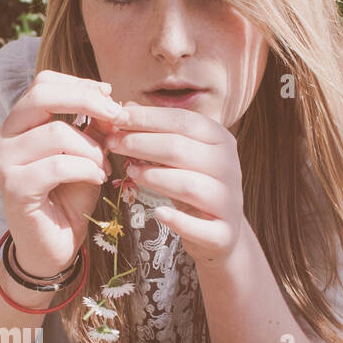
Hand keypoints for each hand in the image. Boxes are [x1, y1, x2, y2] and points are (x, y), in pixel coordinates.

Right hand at [0, 69, 123, 277]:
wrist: (52, 247)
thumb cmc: (67, 199)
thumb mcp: (86, 155)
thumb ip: (94, 128)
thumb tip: (111, 101)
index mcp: (18, 124)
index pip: (43, 83)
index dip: (79, 84)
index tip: (109, 97)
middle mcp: (4, 138)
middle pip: (42, 95)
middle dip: (87, 101)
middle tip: (115, 117)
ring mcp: (4, 162)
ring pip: (56, 132)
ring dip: (91, 148)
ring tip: (103, 165)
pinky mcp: (14, 187)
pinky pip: (59, 165)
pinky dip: (86, 169)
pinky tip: (98, 179)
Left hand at [107, 102, 245, 265]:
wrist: (221, 232)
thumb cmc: (194, 185)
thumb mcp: (179, 157)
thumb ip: (157, 133)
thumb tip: (126, 108)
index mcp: (221, 140)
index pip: (182, 121)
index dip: (147, 118)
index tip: (116, 119)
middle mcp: (229, 166)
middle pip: (181, 150)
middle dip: (142, 144)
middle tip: (113, 144)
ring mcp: (228, 200)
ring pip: (189, 185)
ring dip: (155, 178)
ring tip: (130, 173)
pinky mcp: (223, 233)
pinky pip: (198, 226)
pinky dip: (178, 220)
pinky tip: (158, 212)